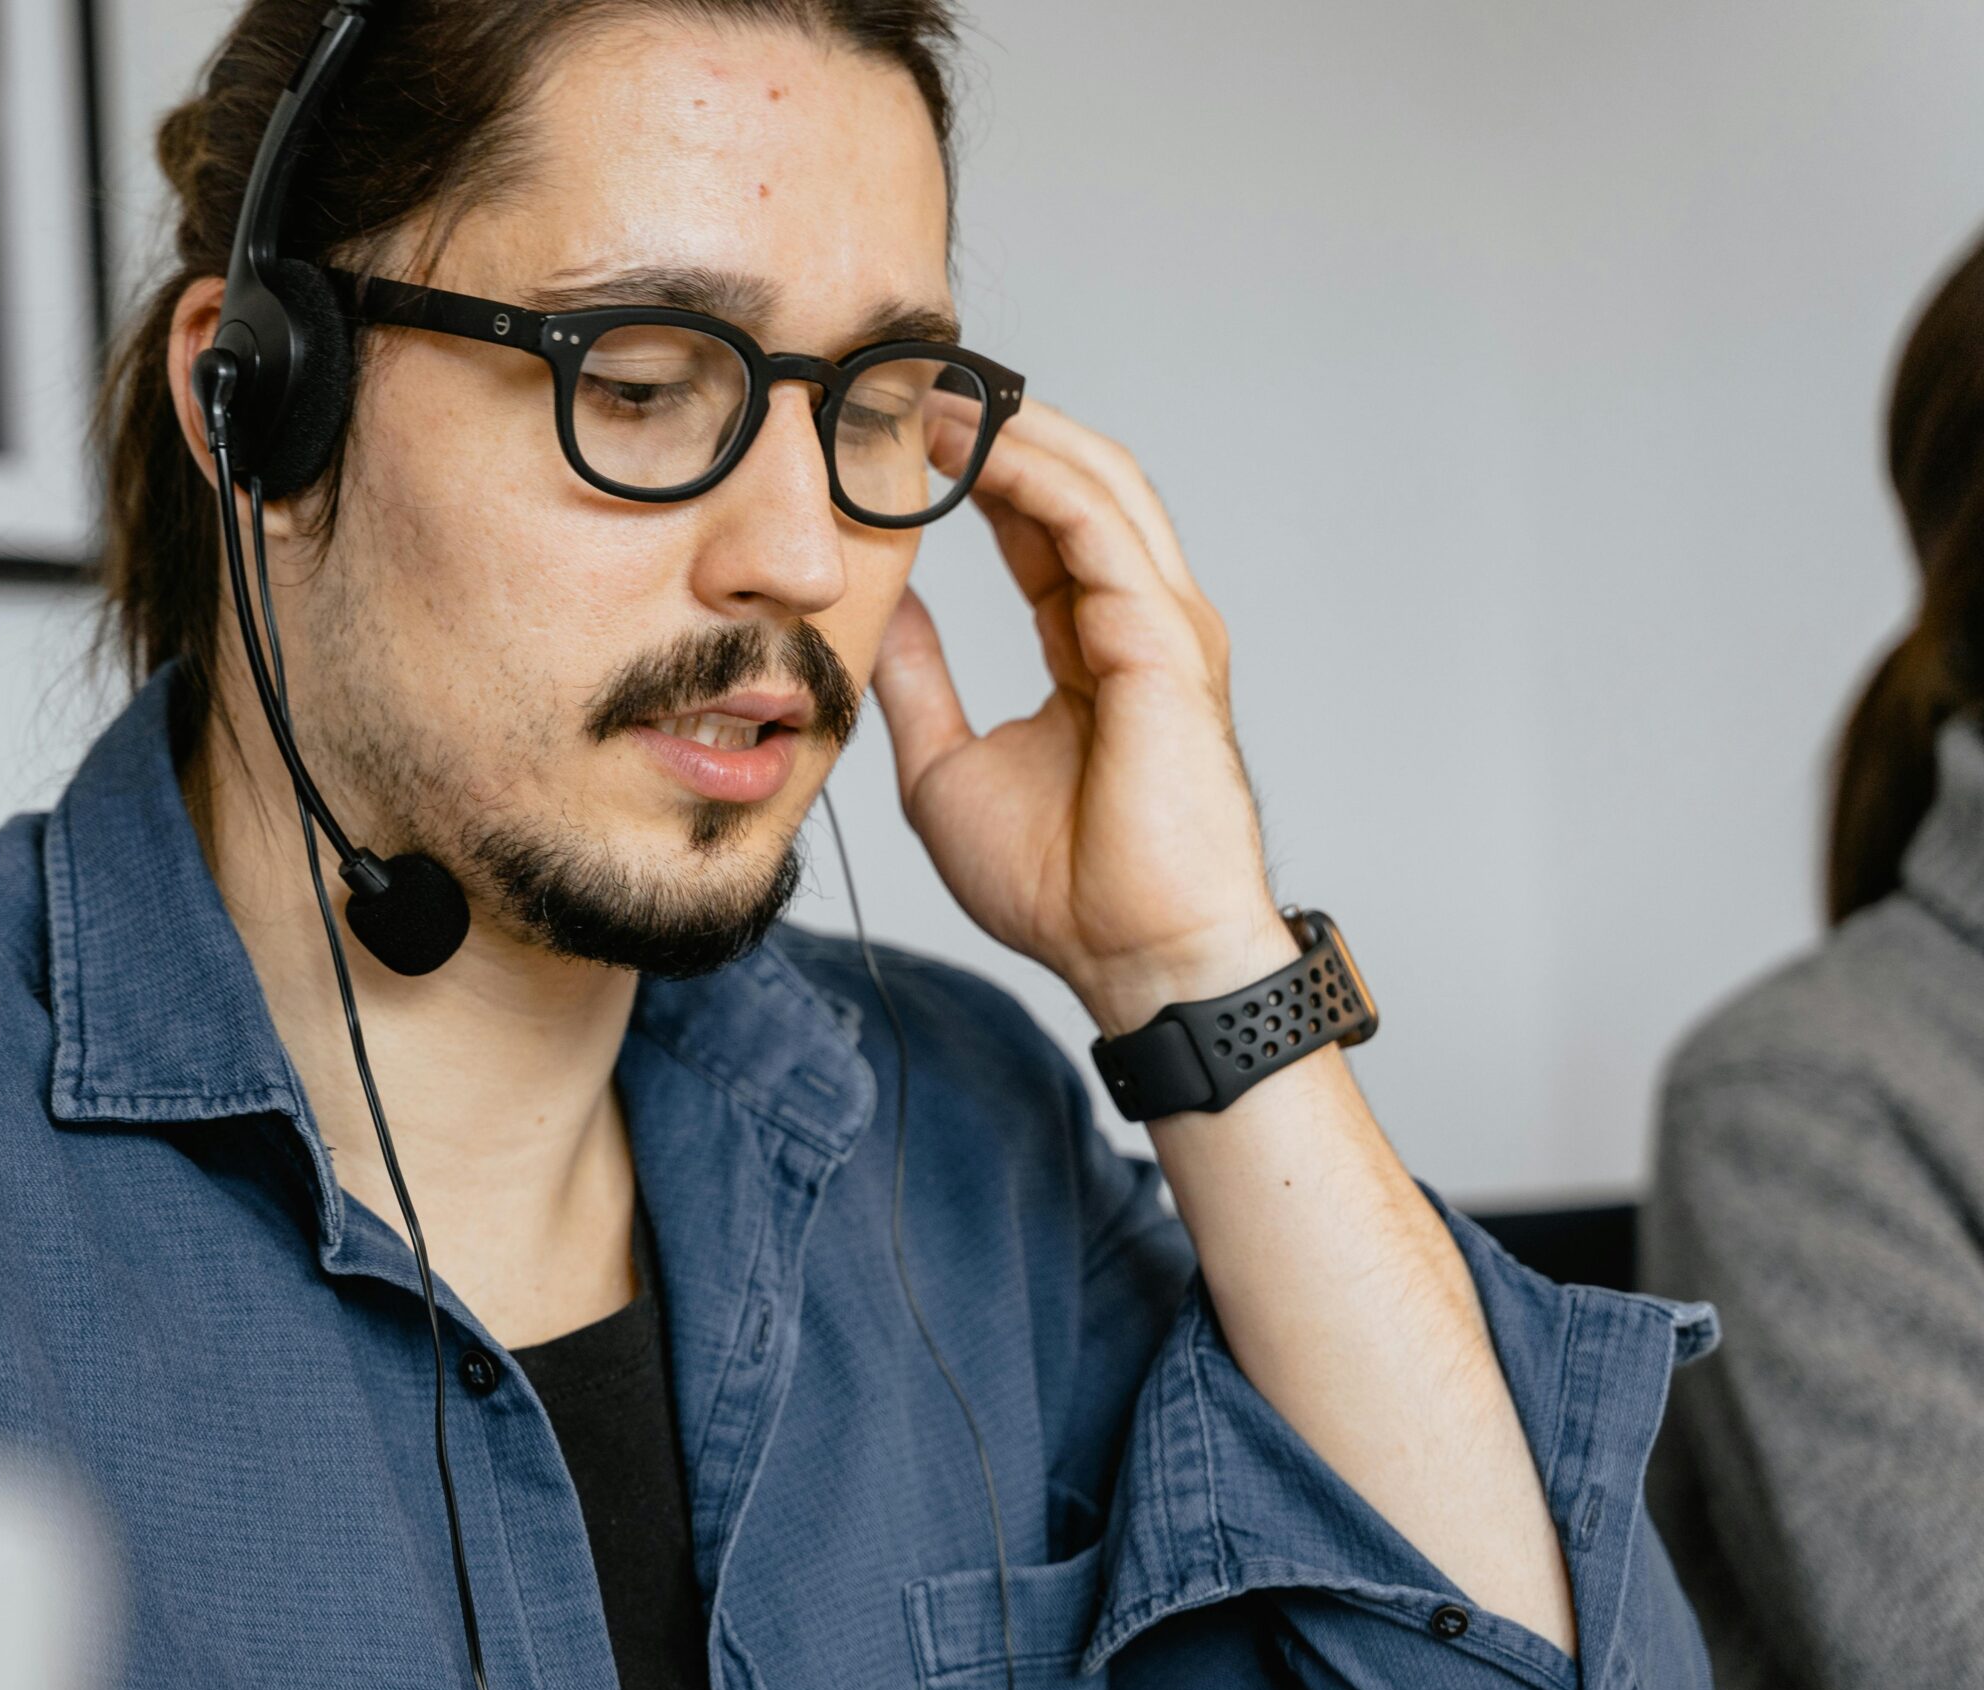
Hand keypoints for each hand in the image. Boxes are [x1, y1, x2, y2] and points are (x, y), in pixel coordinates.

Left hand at [869, 396, 1293, 1034]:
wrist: (1131, 957)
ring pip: (1096, 485)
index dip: (980, 469)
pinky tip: (978, 446)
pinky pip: (1098, 528)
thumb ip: (920, 682)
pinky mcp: (1165, 641)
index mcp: (1097, 645)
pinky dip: (1037, 475)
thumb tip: (878, 615)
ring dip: (1017, 431)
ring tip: (938, 389)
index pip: (1041, 525)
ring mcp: (1163, 624)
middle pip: (1078, 483)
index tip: (904, 430)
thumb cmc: (1061, 887)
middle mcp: (1140, 620)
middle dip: (1003, 424)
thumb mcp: (948, 766)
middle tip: (916, 379)